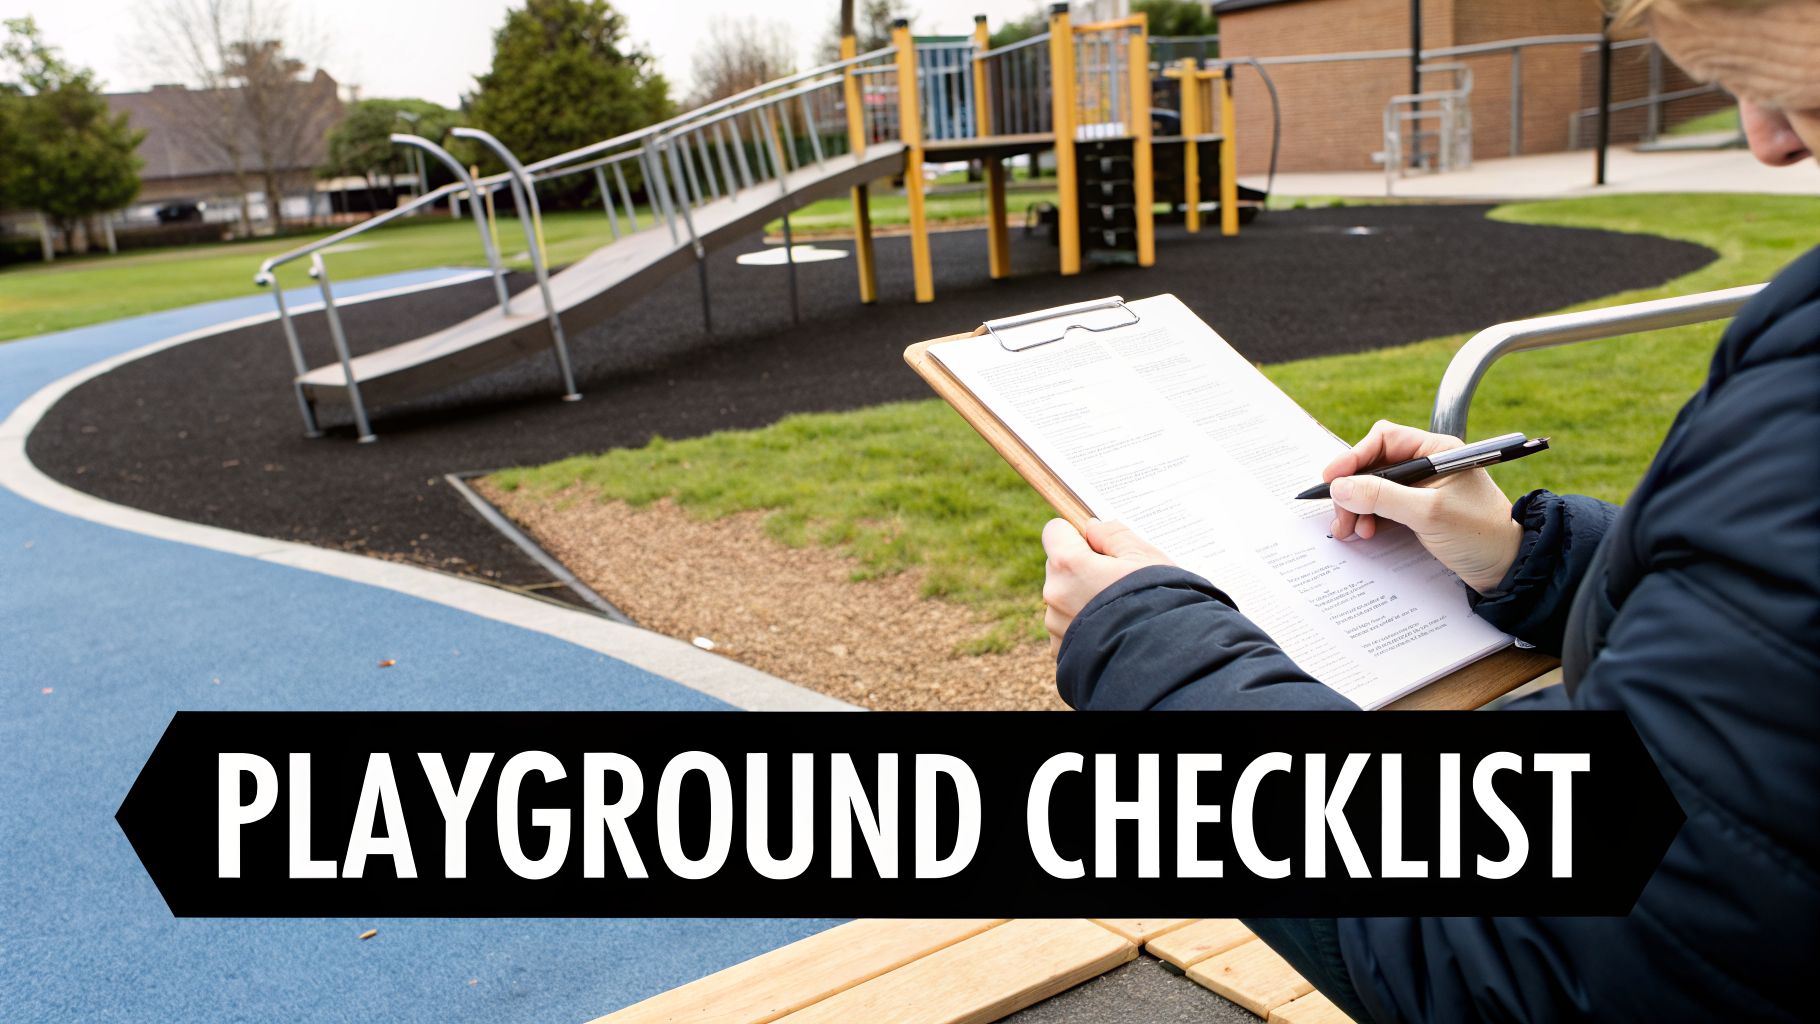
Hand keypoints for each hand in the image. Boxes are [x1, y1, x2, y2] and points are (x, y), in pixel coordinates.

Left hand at [1042, 518, 1172, 656]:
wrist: (1162, 658)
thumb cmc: (1158, 601)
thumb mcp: (1145, 556)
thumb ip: (1113, 534)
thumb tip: (1092, 528)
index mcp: (1068, 564)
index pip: (1055, 531)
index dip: (1077, 534)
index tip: (1099, 545)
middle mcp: (1054, 593)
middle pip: (1059, 565)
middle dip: (1082, 567)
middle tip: (1117, 580)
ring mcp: (1055, 624)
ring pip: (1064, 597)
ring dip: (1083, 598)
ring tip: (1119, 609)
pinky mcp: (1060, 650)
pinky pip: (1068, 626)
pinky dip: (1085, 625)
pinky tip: (1112, 629)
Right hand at [1323, 421, 1522, 593]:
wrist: (1506, 567)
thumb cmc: (1480, 534)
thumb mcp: (1427, 513)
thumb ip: (1382, 497)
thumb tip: (1340, 486)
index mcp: (1437, 451)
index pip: (1384, 440)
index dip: (1354, 457)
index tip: (1332, 478)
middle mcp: (1428, 464)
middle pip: (1374, 465)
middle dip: (1353, 489)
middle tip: (1340, 515)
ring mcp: (1423, 487)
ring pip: (1375, 487)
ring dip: (1358, 506)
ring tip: (1352, 530)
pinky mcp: (1419, 509)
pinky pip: (1383, 506)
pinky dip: (1370, 517)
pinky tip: (1366, 532)